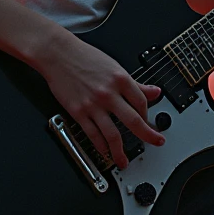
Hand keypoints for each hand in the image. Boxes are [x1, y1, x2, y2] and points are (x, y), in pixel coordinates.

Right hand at [39, 32, 162, 169]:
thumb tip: (154, 92)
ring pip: (112, 134)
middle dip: (147, 136)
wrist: (58, 53)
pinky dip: (100, 146)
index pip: (141, 102)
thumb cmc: (84, 57)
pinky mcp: (78, 112)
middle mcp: (108, 93)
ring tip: (124, 160)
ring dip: (120, 151)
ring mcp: (93, 104)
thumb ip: (136, 83)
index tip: (147, 121)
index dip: (147, 115)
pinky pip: (92, 134)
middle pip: (134, 121)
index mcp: (120, 79)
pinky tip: (104, 151)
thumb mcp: (115, 66)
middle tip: (155, 142)